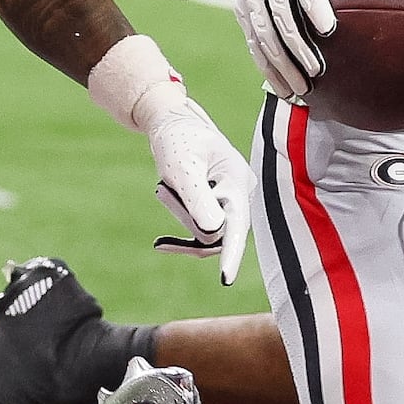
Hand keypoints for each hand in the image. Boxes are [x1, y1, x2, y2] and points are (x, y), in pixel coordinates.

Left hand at [142, 93, 252, 284]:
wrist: (173, 123)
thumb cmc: (177, 140)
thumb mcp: (182, 168)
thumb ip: (198, 198)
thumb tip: (214, 232)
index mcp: (238, 182)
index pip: (236, 226)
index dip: (231, 254)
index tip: (226, 279)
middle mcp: (240, 194)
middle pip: (216, 233)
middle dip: (186, 217)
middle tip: (164, 189)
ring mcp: (230, 202)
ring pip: (206, 234)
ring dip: (182, 216)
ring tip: (165, 187)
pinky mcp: (218, 207)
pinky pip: (202, 233)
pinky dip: (183, 232)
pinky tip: (162, 244)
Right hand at [220, 0, 398, 99]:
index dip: (313, 6)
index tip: (328, 30)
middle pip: (279, 15)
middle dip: (296, 46)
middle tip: (317, 71)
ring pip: (262, 34)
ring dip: (280, 64)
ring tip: (300, 89)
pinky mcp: (241, 8)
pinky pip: (252, 42)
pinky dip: (266, 67)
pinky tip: (282, 88)